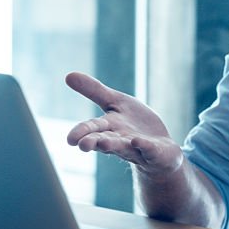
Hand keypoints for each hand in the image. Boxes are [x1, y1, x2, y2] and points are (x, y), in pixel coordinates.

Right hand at [65, 72, 182, 179]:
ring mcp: (138, 148)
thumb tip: (67, 75)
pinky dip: (144, 146)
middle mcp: (120, 140)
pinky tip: (137, 142)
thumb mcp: (116, 102)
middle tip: (83, 145)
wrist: (160, 148)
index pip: (93, 128)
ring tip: (104, 143)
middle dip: (94, 142)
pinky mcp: (156, 153)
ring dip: (114, 145)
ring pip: (124, 148)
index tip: (70, 139)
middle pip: (105, 140)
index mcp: (109, 127)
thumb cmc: (134, 124)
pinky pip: (150, 150)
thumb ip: (94, 91)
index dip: (82, 132)